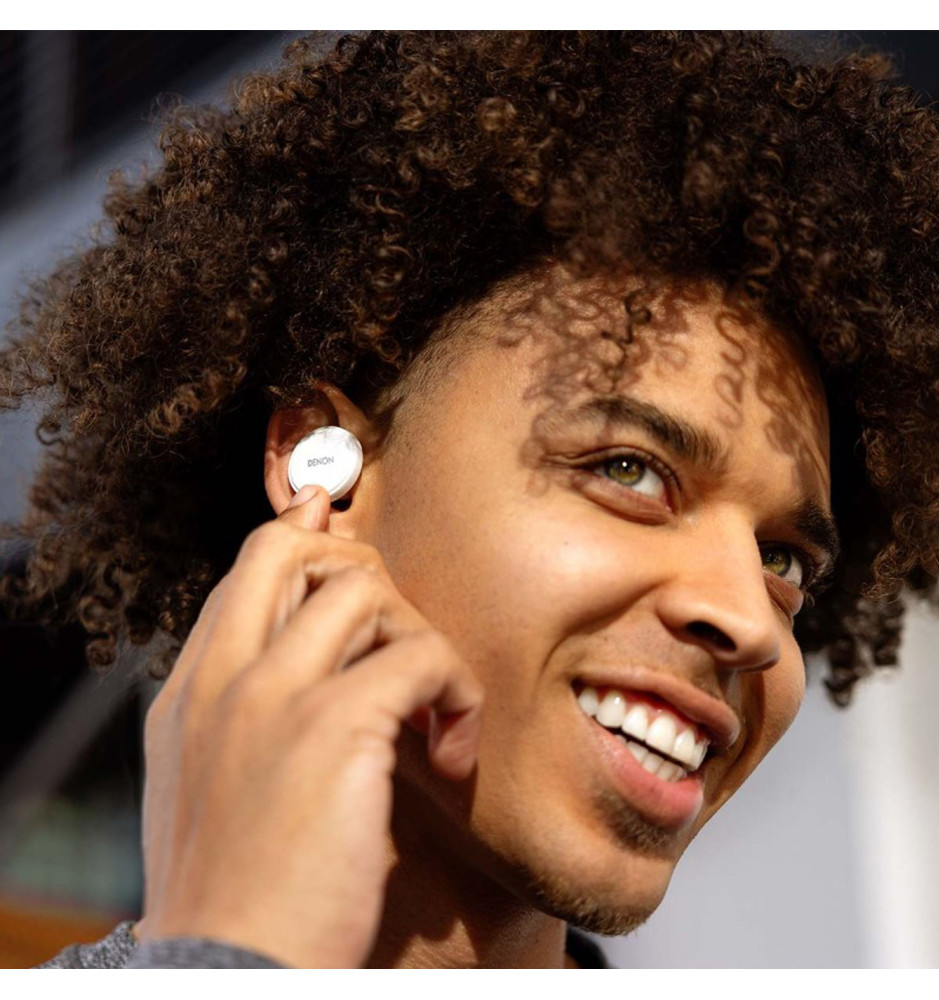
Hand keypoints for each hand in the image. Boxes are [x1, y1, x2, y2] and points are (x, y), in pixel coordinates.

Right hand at [132, 484, 482, 967]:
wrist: (230, 970)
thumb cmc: (238, 889)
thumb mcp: (211, 789)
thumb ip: (240, 713)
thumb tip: (290, 657)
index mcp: (191, 690)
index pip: (248, 569)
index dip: (304, 539)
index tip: (342, 535)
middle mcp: (225, 676)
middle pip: (293, 548)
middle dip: (359, 564)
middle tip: (398, 627)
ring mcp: (273, 695)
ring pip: (366, 591)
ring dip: (419, 639)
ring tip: (433, 710)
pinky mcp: (334, 726)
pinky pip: (420, 656)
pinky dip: (457, 693)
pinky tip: (452, 754)